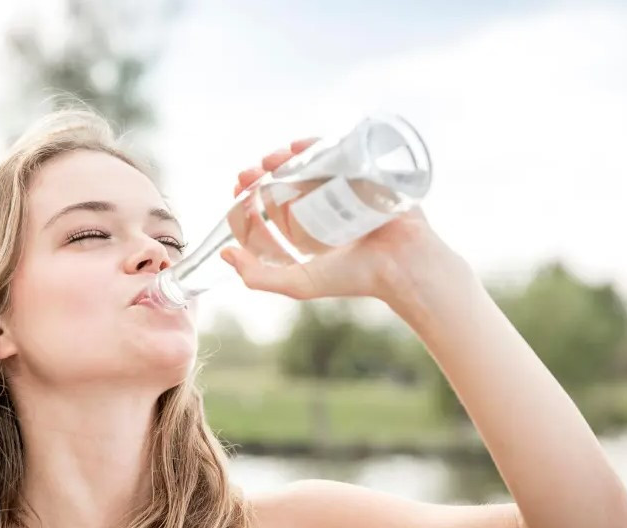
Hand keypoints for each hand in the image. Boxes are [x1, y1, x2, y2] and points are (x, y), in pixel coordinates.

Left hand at [220, 138, 474, 327]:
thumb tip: (224, 255)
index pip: (272, 209)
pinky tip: (297, 147)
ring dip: (284, 157)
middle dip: (263, 175)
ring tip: (270, 160)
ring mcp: (344, 189)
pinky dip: (315, 144)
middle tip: (249, 174)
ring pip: (307, 165)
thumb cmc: (355, 278)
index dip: (251, 199)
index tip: (238, 191)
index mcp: (309, 231)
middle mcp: (324, 208)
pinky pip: (335, 152)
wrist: (401, 265)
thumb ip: (258, 278)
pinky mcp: (364, 174)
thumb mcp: (299, 283)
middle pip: (286, 182)